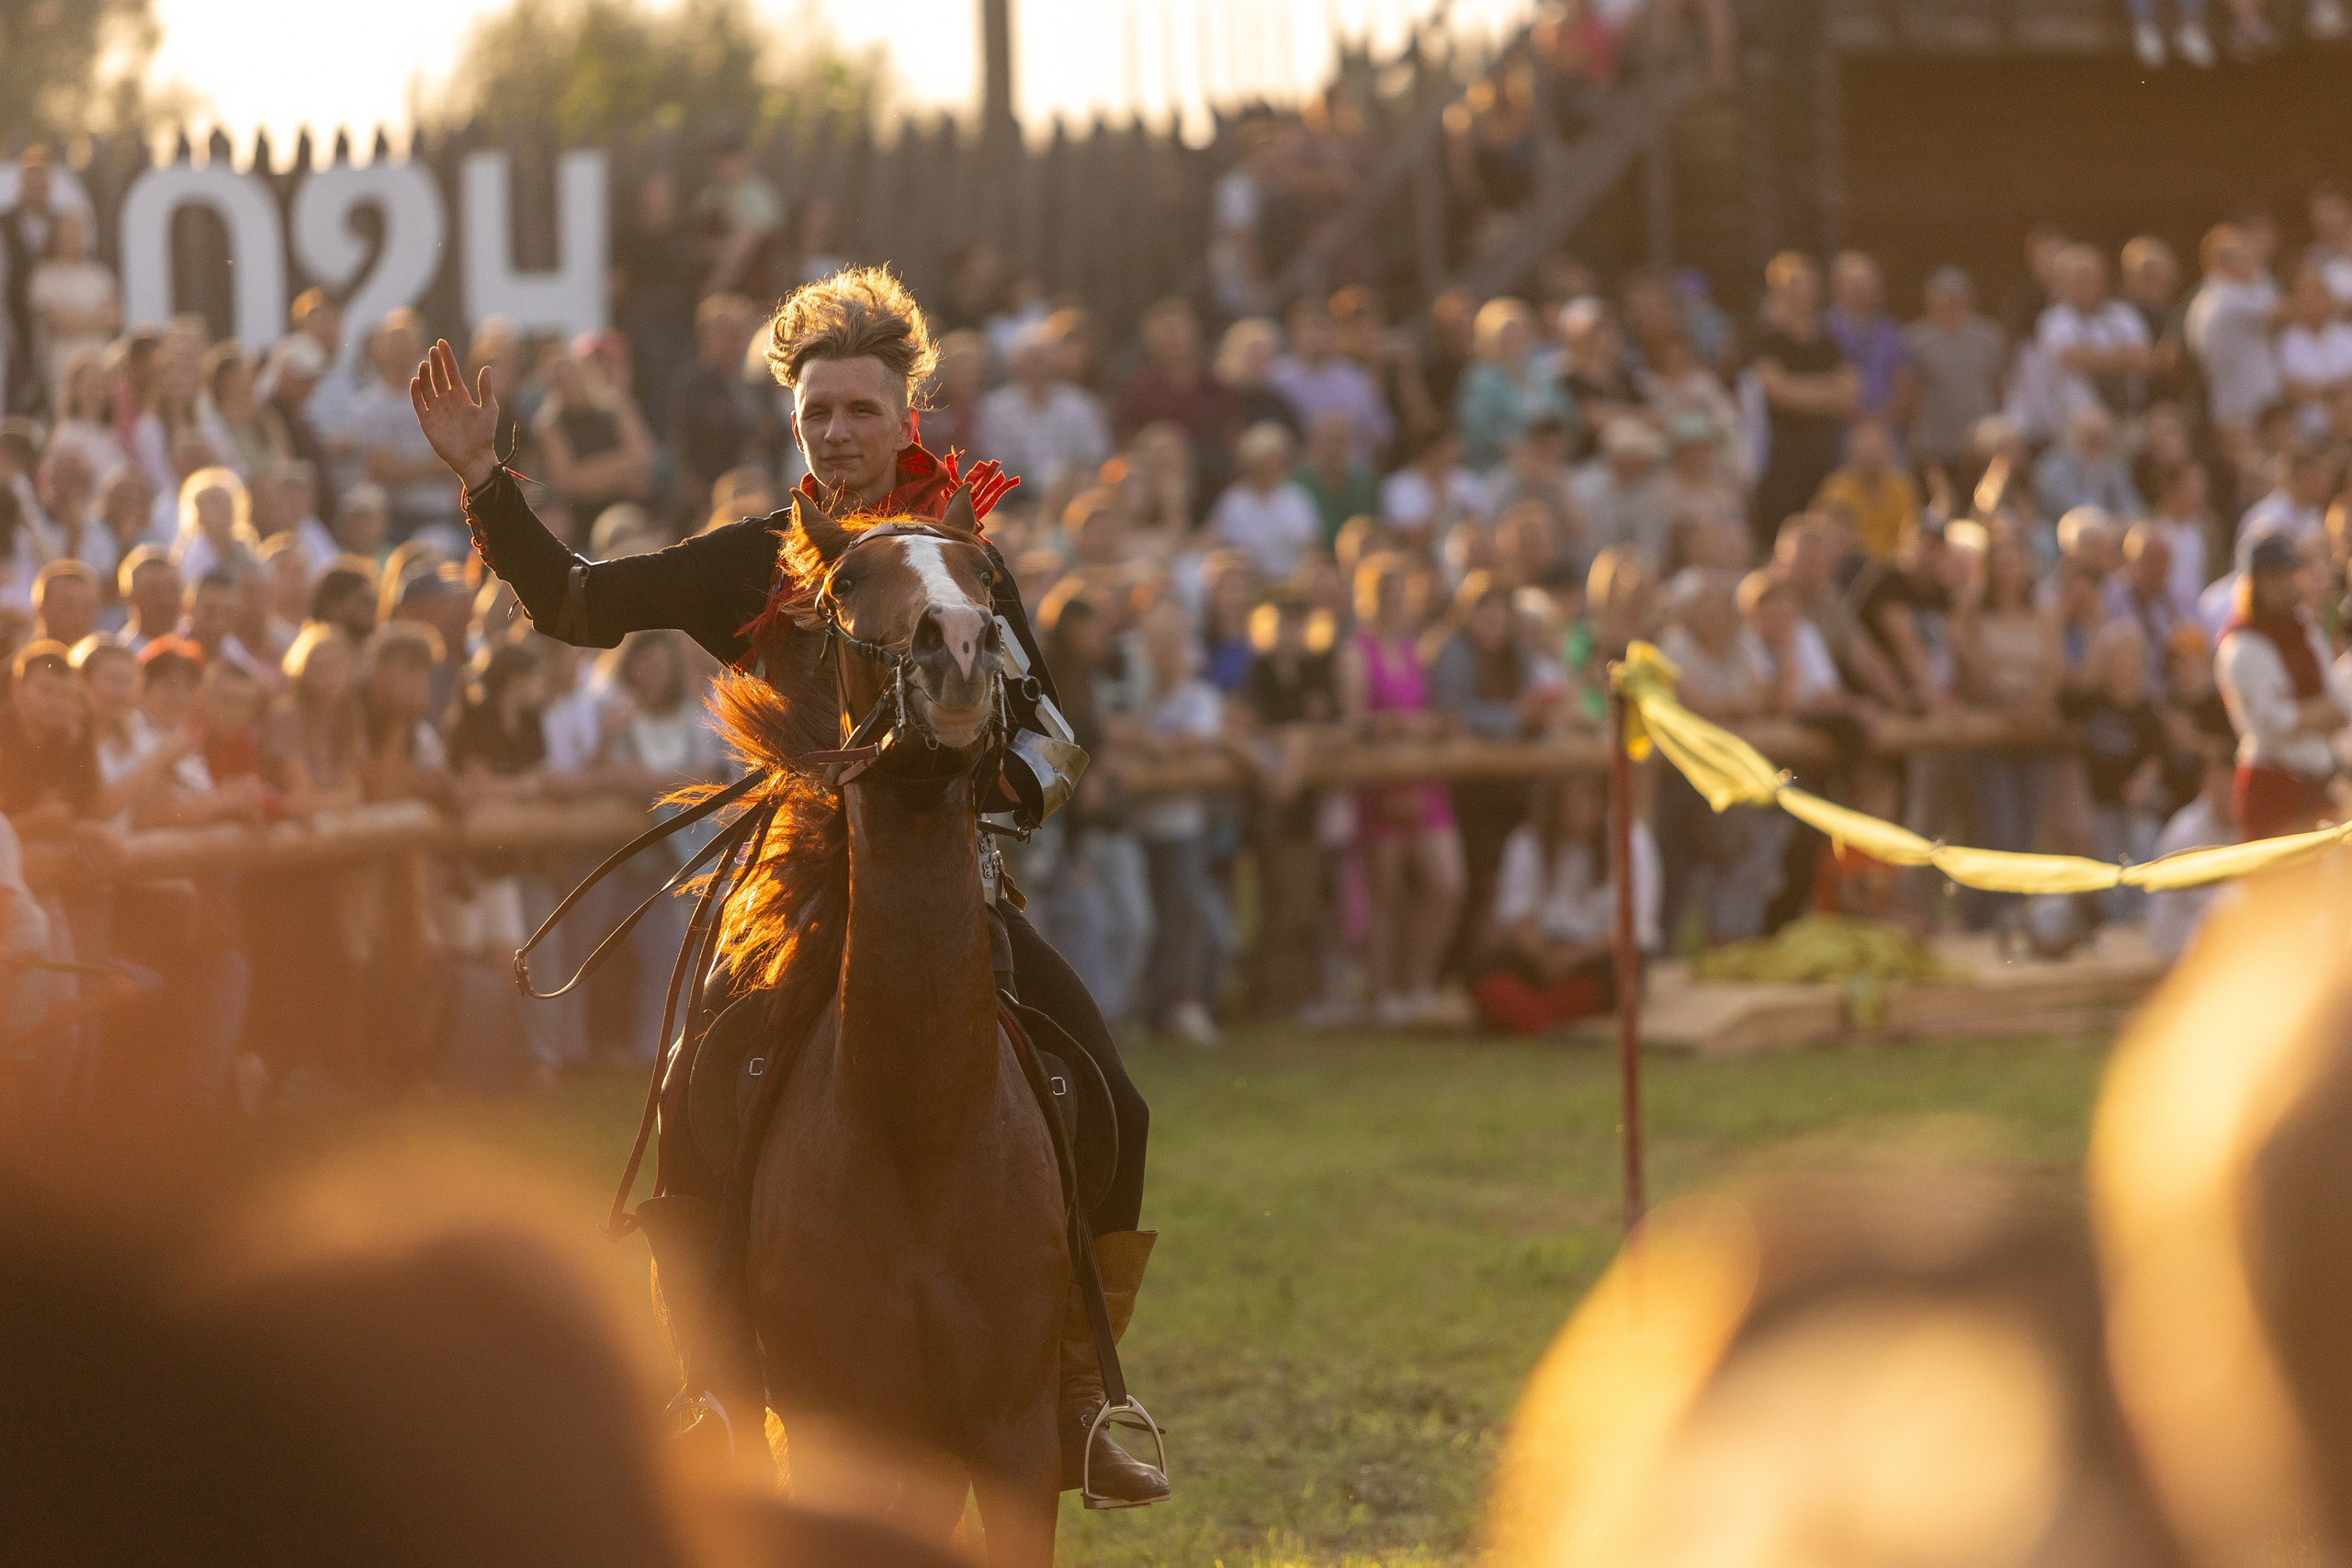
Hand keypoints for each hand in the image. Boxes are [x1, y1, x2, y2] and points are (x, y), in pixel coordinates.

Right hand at [409, 339, 500, 489]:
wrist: (475, 457)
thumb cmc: (484, 435)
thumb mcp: (489, 409)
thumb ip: (486, 389)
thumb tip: (487, 367)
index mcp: (461, 395)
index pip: (451, 372)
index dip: (446, 357)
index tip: (441, 343)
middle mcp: (446, 400)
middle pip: (437, 377)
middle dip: (434, 363)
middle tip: (432, 350)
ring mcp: (435, 410)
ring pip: (426, 388)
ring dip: (424, 375)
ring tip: (424, 364)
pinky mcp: (427, 421)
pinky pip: (418, 404)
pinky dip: (415, 393)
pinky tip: (416, 381)